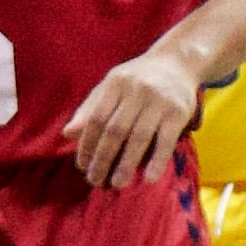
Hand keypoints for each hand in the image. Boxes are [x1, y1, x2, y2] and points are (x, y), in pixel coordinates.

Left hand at [66, 49, 199, 185]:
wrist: (177, 62)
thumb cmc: (137, 80)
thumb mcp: (111, 87)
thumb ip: (89, 110)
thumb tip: (67, 134)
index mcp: (115, 83)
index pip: (96, 118)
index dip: (87, 144)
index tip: (82, 166)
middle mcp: (136, 90)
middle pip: (115, 130)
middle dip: (103, 158)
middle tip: (95, 180)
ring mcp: (159, 101)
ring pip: (139, 137)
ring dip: (126, 164)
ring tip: (117, 184)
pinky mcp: (179, 112)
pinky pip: (166, 140)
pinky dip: (157, 161)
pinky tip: (149, 179)